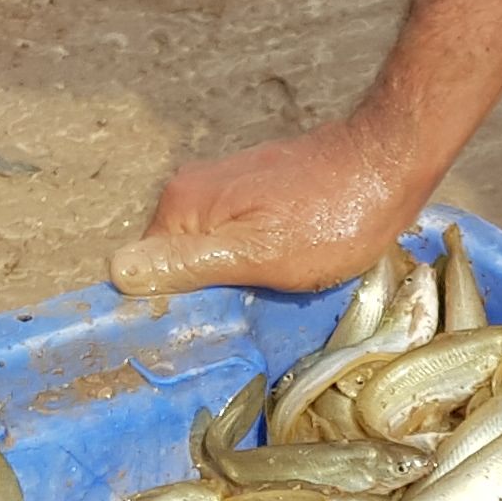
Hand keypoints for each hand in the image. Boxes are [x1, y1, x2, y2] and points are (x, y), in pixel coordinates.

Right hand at [108, 114, 430, 296]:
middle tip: (238, 325)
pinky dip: (248, 265)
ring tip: (263, 304)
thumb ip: (188, 264)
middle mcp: (189, 192)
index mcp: (181, 207)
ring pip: (205, 256)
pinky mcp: (249, 193)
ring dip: (228, 284)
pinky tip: (278, 279)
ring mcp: (220, 190)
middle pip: (174, 265)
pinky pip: (231, 242)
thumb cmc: (330, 218)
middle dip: (200, 298)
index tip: (200, 337)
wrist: (386, 163)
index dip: (168, 308)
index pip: (144, 273)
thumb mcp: (257, 255)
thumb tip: (116, 274)